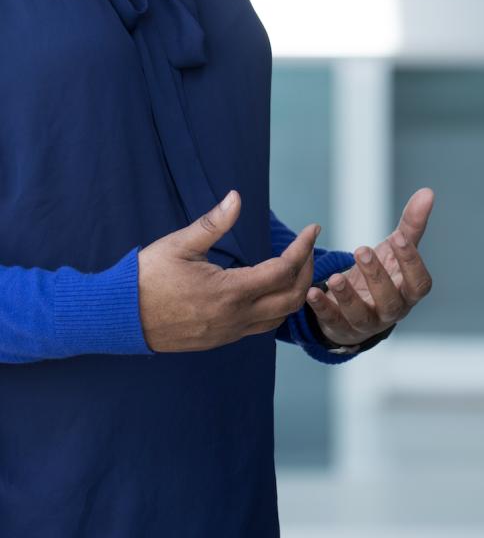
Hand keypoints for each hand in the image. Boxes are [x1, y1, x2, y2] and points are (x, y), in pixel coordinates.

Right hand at [138, 190, 319, 351]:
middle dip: (307, 270)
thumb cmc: (146, 277)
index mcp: (229, 292)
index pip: (283, 271)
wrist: (118, 317)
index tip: (312, 228)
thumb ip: (213, 223)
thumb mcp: (180, 244)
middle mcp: (235, 317)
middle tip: (306, 247)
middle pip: (293, 298)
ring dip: (294, 293)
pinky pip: (260, 327)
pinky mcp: (220, 340)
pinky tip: (269, 289)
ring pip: (279, 318)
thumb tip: (236, 197)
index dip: (303, 248)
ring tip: (295, 267)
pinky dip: (276, 308)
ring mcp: (228, 333)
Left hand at [305, 187, 434, 347]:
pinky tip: (313, 292)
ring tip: (335, 277)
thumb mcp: (395, 249)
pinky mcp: (341, 328)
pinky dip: (322, 308)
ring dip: (348, 296)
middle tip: (361, 250)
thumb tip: (427, 192)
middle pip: (390, 301)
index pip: (419, 284)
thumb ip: (411, 224)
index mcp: (408, 292)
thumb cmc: (384, 273)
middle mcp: (391, 311)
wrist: (358, 305)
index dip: (411, 262)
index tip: (398, 237)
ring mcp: (366, 323)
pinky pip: (332, 321)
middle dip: (377, 277)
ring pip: (361, 316)